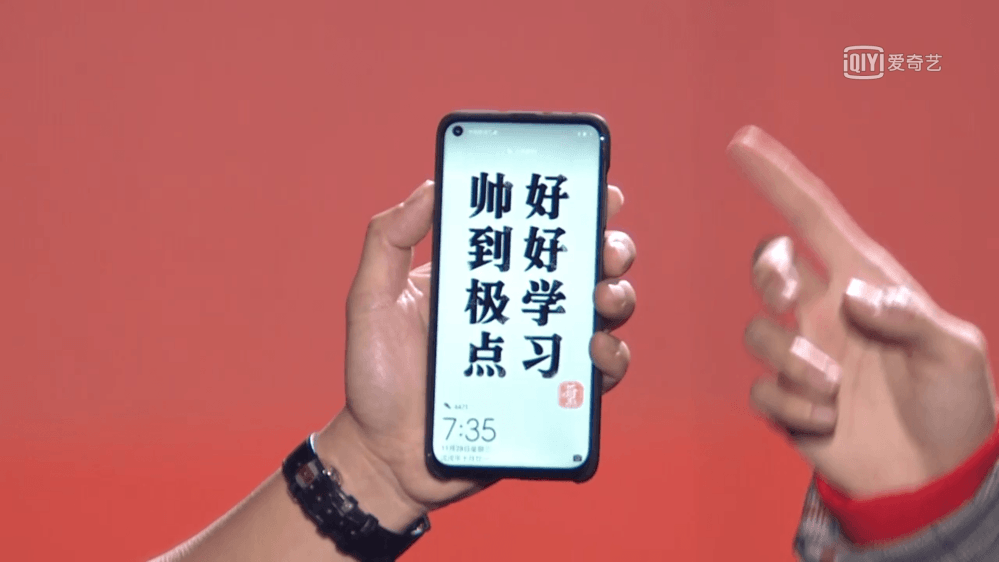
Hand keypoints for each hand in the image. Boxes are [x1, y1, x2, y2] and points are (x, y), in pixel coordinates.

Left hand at [315, 180, 636, 528]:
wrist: (386, 455)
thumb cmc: (376, 376)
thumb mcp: (371, 299)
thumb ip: (389, 239)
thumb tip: (431, 186)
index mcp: (484, 276)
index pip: (535, 230)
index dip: (573, 205)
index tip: (594, 189)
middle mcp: (520, 307)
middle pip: (583, 265)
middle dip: (609, 246)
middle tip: (606, 248)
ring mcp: (540, 351)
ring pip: (602, 312)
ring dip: (618, 295)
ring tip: (604, 297)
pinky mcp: (553, 396)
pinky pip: (599, 373)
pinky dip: (612, 357)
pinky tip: (597, 349)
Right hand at [732, 126, 996, 496]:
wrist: (935, 478)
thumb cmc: (955, 407)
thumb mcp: (955, 351)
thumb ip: (907, 314)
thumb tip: (851, 294)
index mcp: (864, 285)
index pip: (814, 218)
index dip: (778, 178)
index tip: (743, 143)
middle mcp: (826, 314)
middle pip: (769, 266)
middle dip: (771, 275)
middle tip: (795, 301)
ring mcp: (804, 356)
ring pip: (758, 333)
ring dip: (794, 362)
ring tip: (837, 391)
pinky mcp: (788, 401)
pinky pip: (761, 389)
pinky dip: (791, 405)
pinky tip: (827, 420)